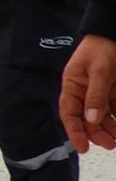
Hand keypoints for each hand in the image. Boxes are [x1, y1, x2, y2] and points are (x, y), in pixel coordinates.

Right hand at [59, 34, 115, 151]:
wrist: (115, 32)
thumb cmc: (104, 47)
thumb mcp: (100, 70)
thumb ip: (96, 94)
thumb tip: (91, 119)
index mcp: (73, 85)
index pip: (69, 112)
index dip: (74, 131)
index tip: (82, 148)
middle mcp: (83, 91)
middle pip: (86, 118)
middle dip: (97, 133)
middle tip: (110, 144)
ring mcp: (99, 91)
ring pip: (101, 116)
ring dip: (109, 128)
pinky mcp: (112, 90)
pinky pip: (114, 108)